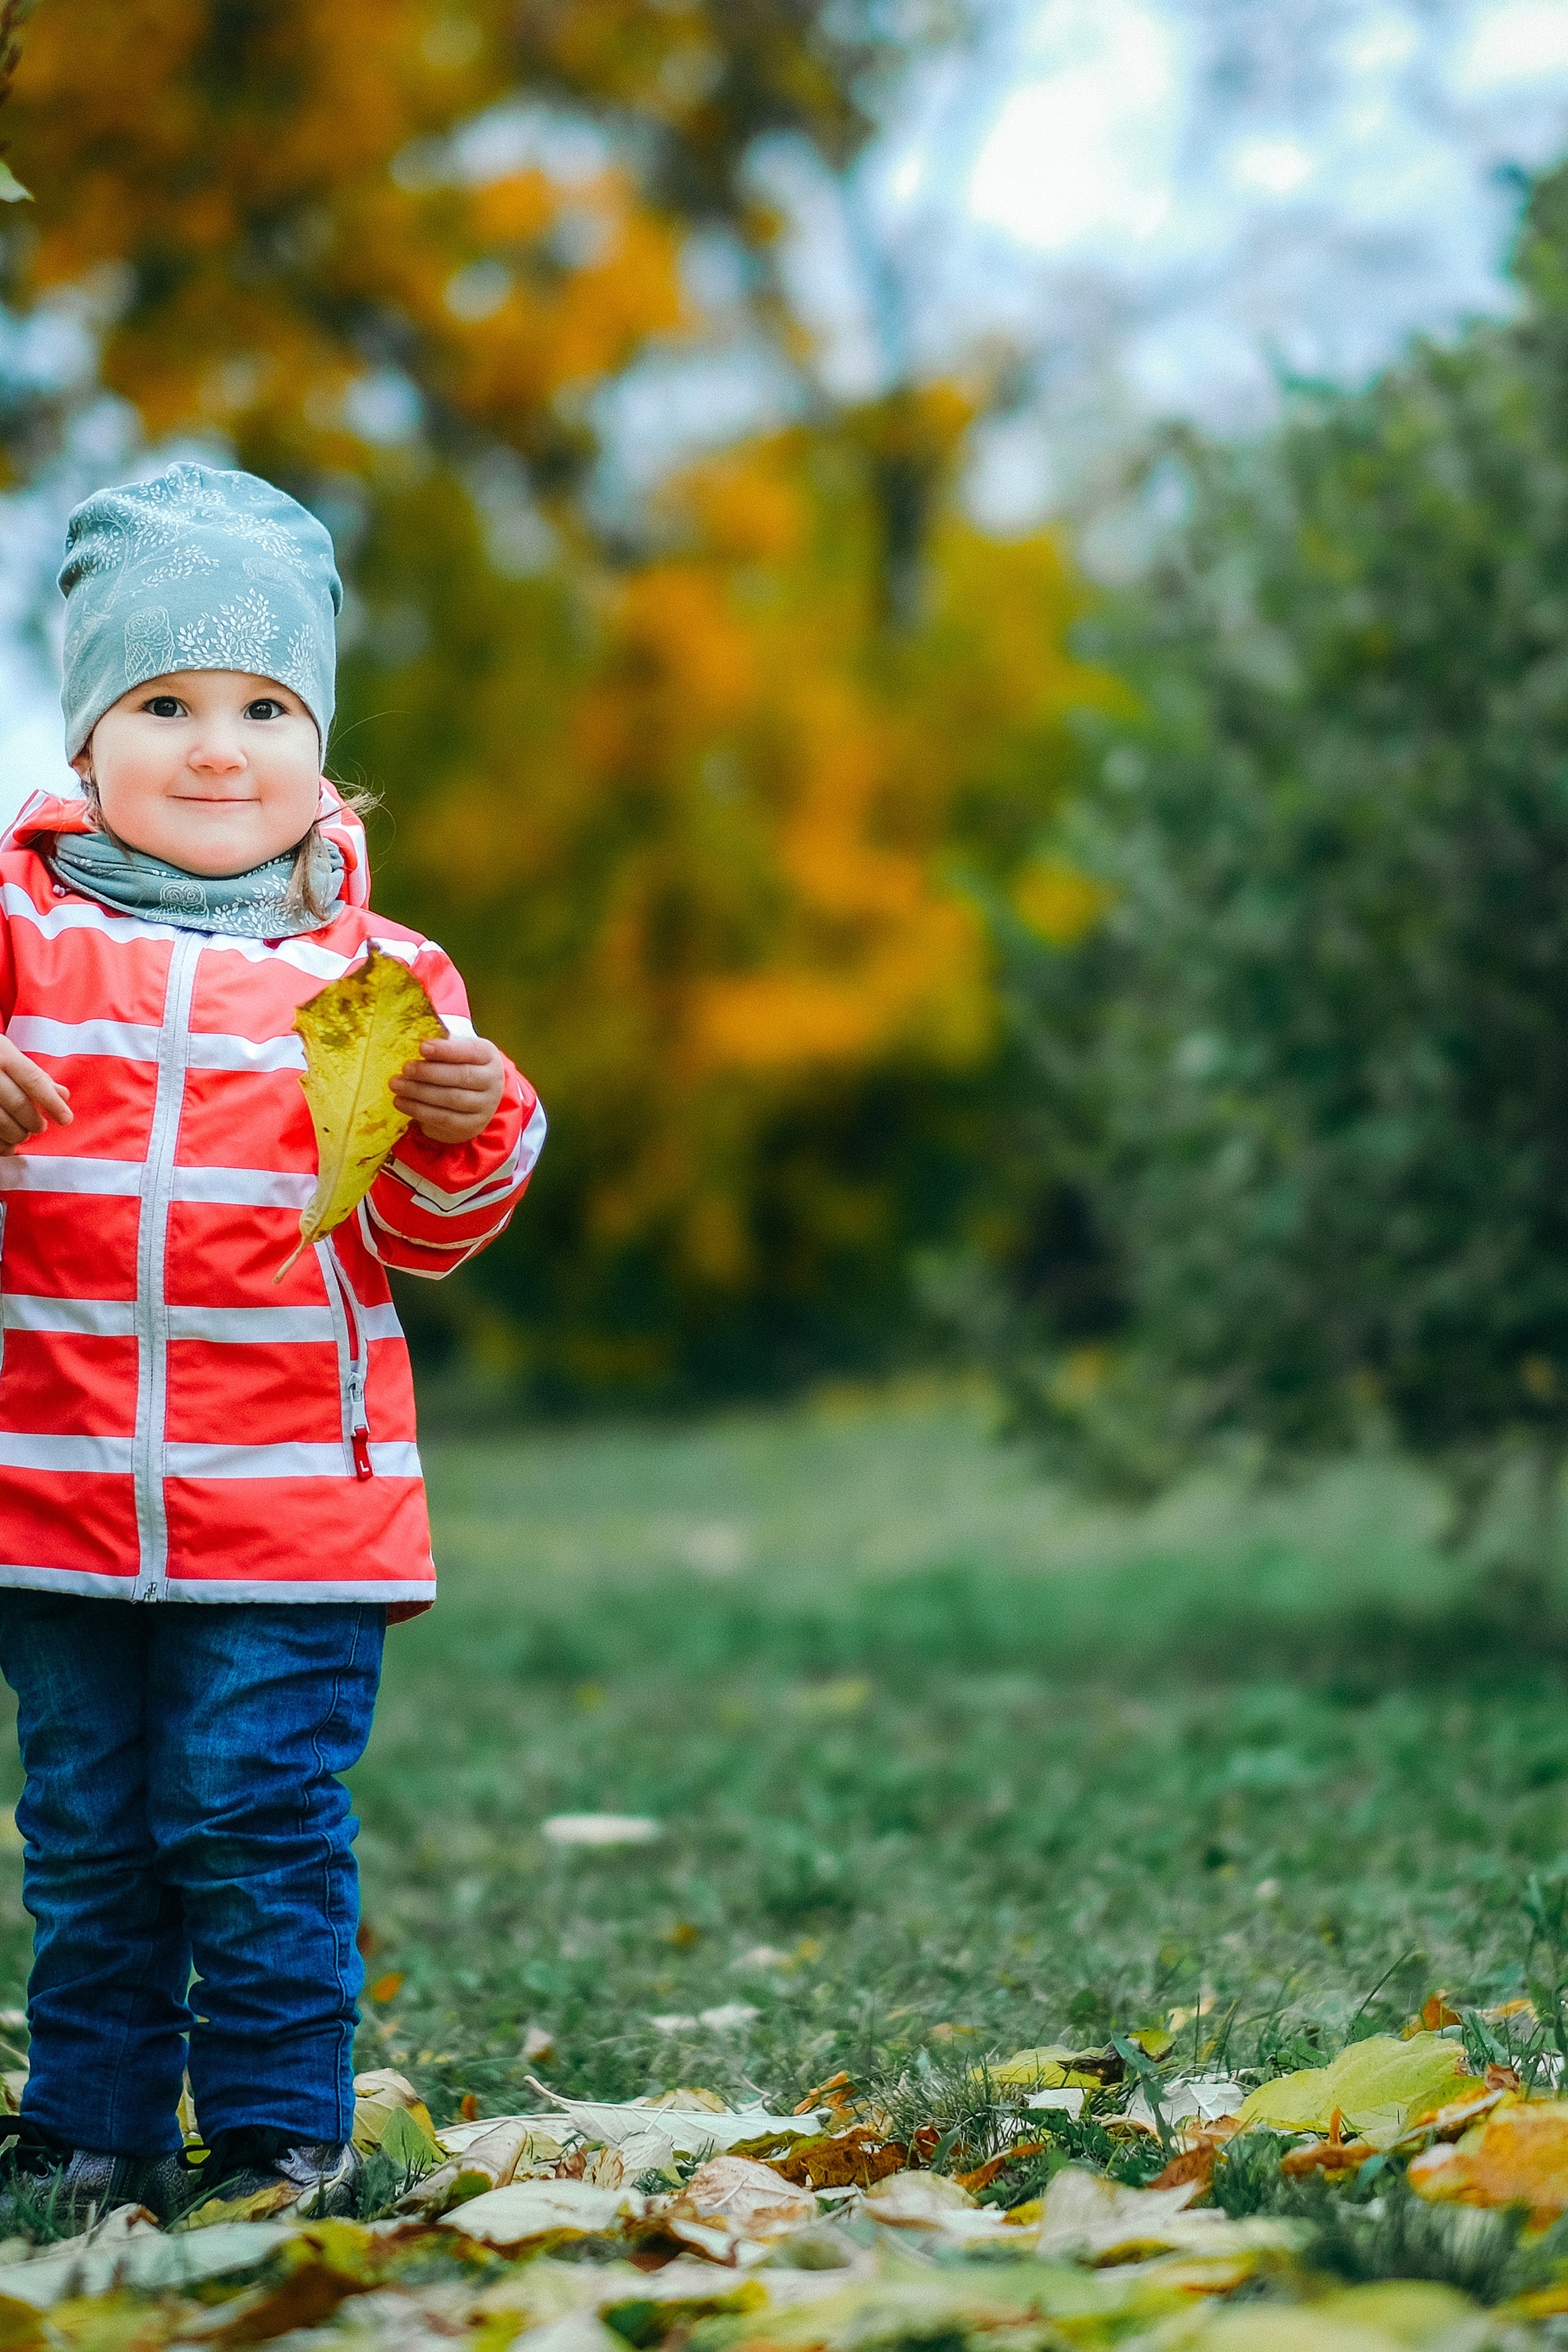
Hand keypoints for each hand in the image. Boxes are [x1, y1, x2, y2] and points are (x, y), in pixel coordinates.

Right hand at [0, 1037, 71, 1155]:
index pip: (33, 1080)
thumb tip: (63, 1095)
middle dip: (34, 1122)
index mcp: (2, 1054)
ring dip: (18, 1134)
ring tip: (23, 1134)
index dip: (52, 1102)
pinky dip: (1, 1144)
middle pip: (18, 1103)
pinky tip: (9, 1146)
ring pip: (1, 1122)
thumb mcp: (11, 1056)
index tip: (66, 1119)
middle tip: (41, 1127)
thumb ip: (37, 1075)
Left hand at [390, 1034, 505, 1145]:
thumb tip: (421, 1049)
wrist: (474, 1099)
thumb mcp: (456, 1052)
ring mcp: (485, 1107)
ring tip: (396, 1085)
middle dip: (428, 1072)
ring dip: (419, 1092)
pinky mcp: (471, 1126)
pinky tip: (401, 1102)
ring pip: (451, 1099)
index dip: (446, 1050)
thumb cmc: (458, 1067)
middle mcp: (493, 1082)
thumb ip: (443, 1048)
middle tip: (405, 1069)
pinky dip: (419, 1110)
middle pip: (461, 1076)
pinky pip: (443, 1119)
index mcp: (489, 1056)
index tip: (422, 1048)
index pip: (470, 1051)